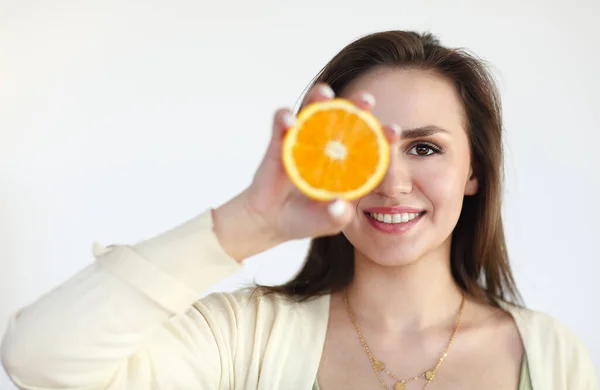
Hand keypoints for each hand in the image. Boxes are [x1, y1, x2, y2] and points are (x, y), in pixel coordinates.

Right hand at [213, 83, 398, 260]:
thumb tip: (338, 206)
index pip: (370, 143)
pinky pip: (282, 124)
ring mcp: (304, 140)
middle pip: (346, 119)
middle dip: (358, 106)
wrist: (271, 220)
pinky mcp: (280, 142)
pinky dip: (284, 118)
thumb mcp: (328, 222)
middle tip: (366, 101)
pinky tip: (288, 119)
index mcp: (348, 163)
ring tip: (325, 94)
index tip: (394, 132)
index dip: (383, 135)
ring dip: (319, 99)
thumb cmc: (306, 219)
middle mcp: (329, 146)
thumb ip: (337, 217)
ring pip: (314, 112)